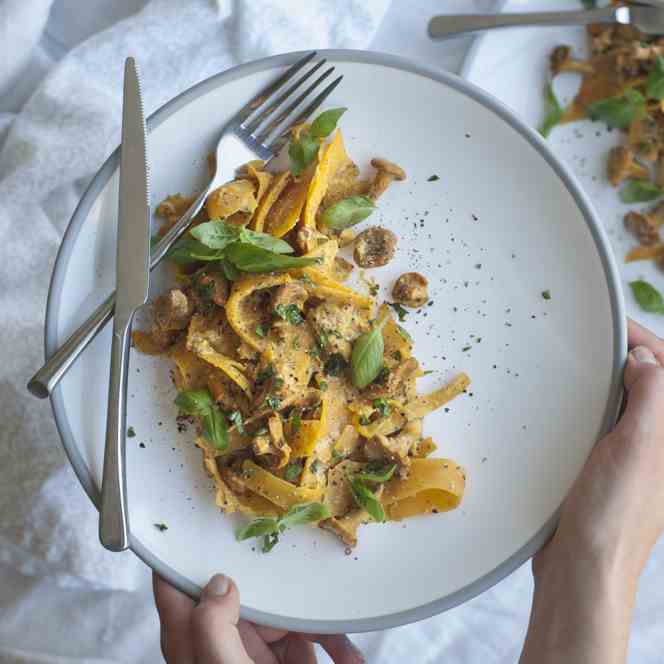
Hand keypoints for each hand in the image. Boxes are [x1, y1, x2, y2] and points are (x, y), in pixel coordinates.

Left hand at [153, 572, 364, 663]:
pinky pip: (311, 644)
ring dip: (316, 620)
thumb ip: (213, 629)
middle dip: (273, 578)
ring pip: (283, 614)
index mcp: (196, 645)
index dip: (176, 551)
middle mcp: (223, 645)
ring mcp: (256, 656)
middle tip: (293, 553)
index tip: (190, 515)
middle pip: (241, 592)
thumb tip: (220, 582)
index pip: (175, 589)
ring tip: (339, 626)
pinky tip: (352, 662)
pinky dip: (335, 650)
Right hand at [521, 319, 663, 663]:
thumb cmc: (613, 513)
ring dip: (613, 380)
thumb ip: (650, 397)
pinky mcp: (611, 467)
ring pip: (631, 403)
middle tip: (600, 336)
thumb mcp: (638, 446)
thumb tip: (646, 360)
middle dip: (635, 356)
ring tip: (586, 360)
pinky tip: (574, 399)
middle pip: (655, 387)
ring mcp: (638, 458)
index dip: (652, 345)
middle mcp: (661, 448)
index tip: (620, 326)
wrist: (581, 566)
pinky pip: (609, 422)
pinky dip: (596, 404)